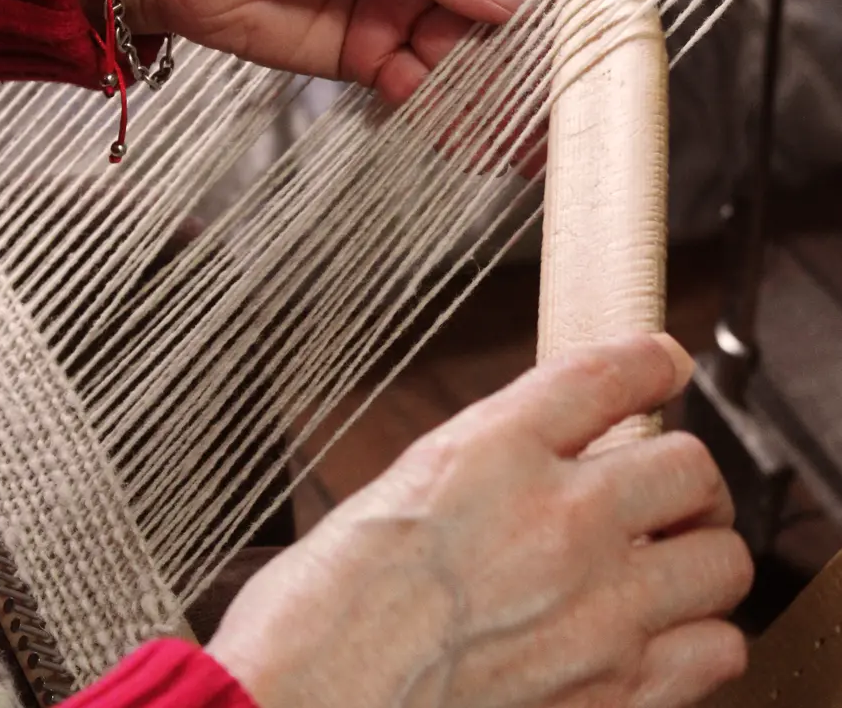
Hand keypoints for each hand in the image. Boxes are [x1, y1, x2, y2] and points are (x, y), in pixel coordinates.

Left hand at [111, 0, 572, 103]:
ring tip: (522, 136)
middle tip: (561, 100)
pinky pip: (423, 86)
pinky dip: (442, 111)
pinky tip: (466, 137)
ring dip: (493, 93)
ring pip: (470, 54)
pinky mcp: (372, 52)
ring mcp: (404, 1)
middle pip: (510, 2)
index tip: (593, 19)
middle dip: (534, 51)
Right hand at [207, 335, 752, 707]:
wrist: (311, 703)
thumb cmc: (331, 599)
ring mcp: (596, 612)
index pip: (610, 375)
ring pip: (722, 559)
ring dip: (697, 550)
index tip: (660, 364)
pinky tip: (654, 628)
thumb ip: (492, 456)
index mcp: (492, 452)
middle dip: (681, 469)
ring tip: (663, 559)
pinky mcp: (614, 693)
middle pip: (691, 465)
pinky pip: (717, 649)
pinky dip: (698, 634)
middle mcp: (556, 522)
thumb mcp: (404, 483)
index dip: (649, 360)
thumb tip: (554, 443)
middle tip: (659, 485)